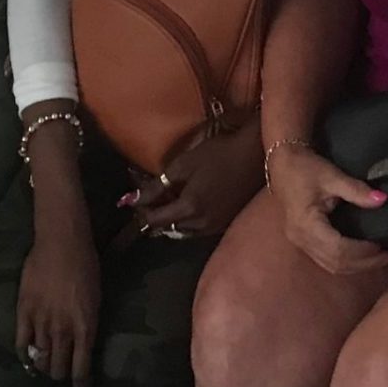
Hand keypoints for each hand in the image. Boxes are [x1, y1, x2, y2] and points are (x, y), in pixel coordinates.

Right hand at [16, 220, 100, 386]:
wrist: (62, 243)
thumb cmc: (86, 267)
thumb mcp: (96, 300)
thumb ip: (87, 325)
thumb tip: (82, 344)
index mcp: (85, 328)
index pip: (81, 369)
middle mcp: (63, 330)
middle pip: (59, 368)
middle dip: (61, 376)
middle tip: (61, 375)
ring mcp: (41, 322)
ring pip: (41, 358)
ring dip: (44, 367)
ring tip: (45, 368)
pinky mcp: (24, 312)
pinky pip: (22, 342)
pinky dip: (24, 356)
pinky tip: (27, 361)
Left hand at [127, 126, 264, 241]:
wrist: (255, 156)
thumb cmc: (218, 154)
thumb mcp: (183, 165)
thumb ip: (157, 186)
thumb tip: (132, 200)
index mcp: (189, 209)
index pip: (155, 220)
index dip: (142, 211)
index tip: (136, 200)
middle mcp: (201, 224)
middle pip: (169, 229)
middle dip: (157, 217)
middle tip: (152, 199)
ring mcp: (216, 227)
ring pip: (184, 232)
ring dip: (173, 221)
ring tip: (170, 202)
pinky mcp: (226, 224)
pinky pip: (199, 229)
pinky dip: (189, 221)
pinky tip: (190, 205)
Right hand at [270, 142, 387, 275]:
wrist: (282, 164)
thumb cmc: (304, 168)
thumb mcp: (331, 176)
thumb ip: (356, 190)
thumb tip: (382, 200)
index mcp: (306, 224)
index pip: (338, 249)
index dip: (362, 252)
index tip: (383, 246)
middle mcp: (301, 239)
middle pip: (336, 263)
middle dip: (364, 263)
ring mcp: (300, 243)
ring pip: (331, 266)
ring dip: (356, 266)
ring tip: (379, 258)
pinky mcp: (303, 241)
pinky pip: (326, 260)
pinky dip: (345, 261)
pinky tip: (361, 255)